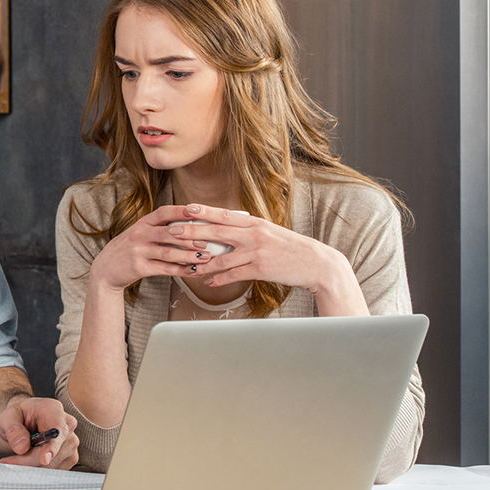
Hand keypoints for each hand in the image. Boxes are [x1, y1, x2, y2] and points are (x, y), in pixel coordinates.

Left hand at [0, 396, 78, 469]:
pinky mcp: (70, 456)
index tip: (44, 460)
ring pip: (53, 464)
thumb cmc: (19, 416)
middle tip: (8, 462)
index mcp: (54, 410)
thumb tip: (22, 447)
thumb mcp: (8, 417)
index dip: (52, 447)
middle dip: (28, 461)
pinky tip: (27, 462)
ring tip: (15, 459)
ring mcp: (70, 442)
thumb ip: (13, 429)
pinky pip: (55, 470)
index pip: (58, 430)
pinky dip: (38, 471)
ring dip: (31, 467)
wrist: (25, 420)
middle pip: (53, 452)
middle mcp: (67, 425)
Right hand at [89, 204, 213, 292]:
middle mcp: (140, 235)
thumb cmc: (128, 249)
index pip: (163, 213)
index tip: (198, 211)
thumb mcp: (139, 233)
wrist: (106, 269)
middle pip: (169, 233)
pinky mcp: (139, 268)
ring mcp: (138, 251)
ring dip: (189, 256)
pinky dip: (181, 271)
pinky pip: (164, 269)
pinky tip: (193, 271)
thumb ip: (158, 228)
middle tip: (208, 240)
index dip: (180, 211)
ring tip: (205, 258)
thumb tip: (189, 225)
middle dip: (190, 237)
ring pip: (168, 253)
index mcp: (142, 224)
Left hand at [167, 205, 367, 314]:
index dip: (204, 211)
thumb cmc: (290, 248)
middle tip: (172, 232)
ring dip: (201, 262)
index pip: (224, 215)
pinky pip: (234, 274)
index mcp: (255, 223)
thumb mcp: (270, 233)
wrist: (317, 263)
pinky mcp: (260, 269)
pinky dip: (218, 278)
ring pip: (221, 257)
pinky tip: (207, 281)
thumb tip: (227, 228)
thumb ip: (248, 230)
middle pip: (217, 232)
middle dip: (192, 232)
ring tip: (184, 264)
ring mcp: (257, 252)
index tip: (185, 208)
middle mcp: (254, 234)